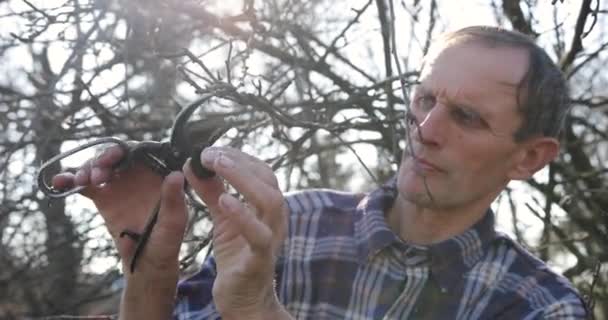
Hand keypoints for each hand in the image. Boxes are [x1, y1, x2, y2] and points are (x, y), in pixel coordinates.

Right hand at [51, 146, 187, 277]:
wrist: (146, 262)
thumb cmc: (166, 242)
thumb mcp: (174, 223)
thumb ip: (174, 199)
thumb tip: (176, 175)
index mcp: (158, 176)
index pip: (143, 153)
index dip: (127, 150)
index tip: (115, 157)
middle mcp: (138, 175)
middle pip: (117, 156)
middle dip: (104, 158)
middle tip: (98, 173)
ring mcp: (120, 185)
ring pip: (100, 167)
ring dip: (87, 168)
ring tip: (81, 181)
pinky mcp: (104, 198)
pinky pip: (86, 185)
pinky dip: (71, 181)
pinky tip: (59, 182)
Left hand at [184, 147, 288, 318]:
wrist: (244, 299)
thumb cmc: (237, 256)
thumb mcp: (223, 219)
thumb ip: (212, 192)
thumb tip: (193, 165)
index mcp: (267, 206)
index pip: (261, 170)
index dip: (237, 155)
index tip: (211, 148)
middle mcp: (275, 218)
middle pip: (268, 179)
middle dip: (239, 162)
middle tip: (210, 153)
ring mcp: (272, 238)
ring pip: (270, 201)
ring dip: (243, 179)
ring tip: (218, 166)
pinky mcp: (260, 259)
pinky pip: (259, 235)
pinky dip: (243, 215)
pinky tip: (224, 201)